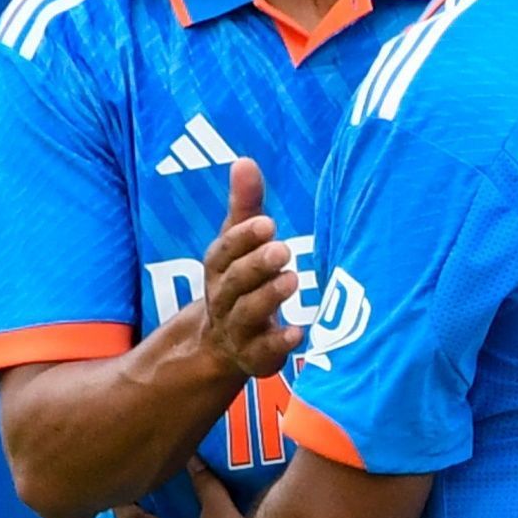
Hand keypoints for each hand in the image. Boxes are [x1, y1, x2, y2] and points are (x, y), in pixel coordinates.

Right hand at [202, 159, 304, 377]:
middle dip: (256, 265)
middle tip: (283, 249)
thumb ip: (245, 204)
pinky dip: (279, 342)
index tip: (268, 224)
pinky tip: (298, 332)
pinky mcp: (256, 357)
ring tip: (292, 279)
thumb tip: (244, 160)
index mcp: (219, 269)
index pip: (224, 252)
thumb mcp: (241, 242)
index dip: (243, 238)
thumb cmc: (241, 279)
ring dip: (268, 297)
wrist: (223, 344)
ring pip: (248, 314)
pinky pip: (263, 352)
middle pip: (234, 283)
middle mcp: (223, 300)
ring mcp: (238, 331)